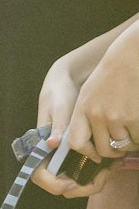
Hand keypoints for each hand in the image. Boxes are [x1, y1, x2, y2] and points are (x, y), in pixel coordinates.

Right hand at [34, 57, 98, 195]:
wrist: (67, 84)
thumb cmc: (59, 94)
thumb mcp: (58, 108)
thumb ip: (56, 126)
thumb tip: (51, 143)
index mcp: (38, 150)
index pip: (40, 176)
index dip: (55, 184)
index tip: (73, 182)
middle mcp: (49, 159)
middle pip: (60, 186)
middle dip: (81, 187)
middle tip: (102, 178)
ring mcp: (63, 160)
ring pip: (75, 183)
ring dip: (92, 181)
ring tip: (110, 169)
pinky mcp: (75, 157)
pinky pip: (84, 172)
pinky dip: (97, 172)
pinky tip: (111, 164)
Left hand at [69, 21, 138, 160]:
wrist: (134, 53)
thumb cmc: (115, 70)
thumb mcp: (91, 90)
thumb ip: (86, 115)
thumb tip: (75, 144)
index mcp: (84, 108)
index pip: (77, 142)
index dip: (88, 152)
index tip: (96, 155)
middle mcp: (98, 114)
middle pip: (103, 149)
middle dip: (113, 152)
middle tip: (120, 148)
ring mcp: (116, 117)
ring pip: (121, 145)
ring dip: (128, 144)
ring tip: (132, 132)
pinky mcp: (134, 117)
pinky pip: (136, 138)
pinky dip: (138, 137)